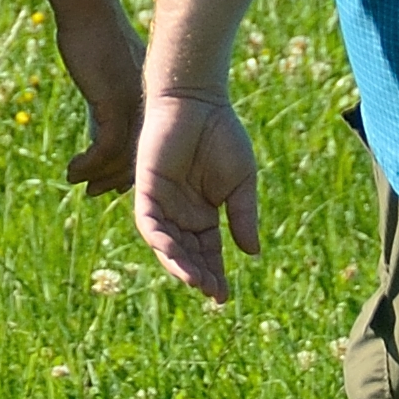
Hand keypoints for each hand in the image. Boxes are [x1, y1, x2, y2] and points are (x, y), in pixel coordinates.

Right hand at [52, 7, 150, 203]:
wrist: (90, 14)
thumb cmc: (92, 42)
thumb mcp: (103, 81)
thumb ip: (104, 107)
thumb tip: (97, 136)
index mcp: (149, 104)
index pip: (145, 149)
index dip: (127, 171)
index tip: (106, 183)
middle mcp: (148, 108)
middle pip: (139, 158)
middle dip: (115, 180)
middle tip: (93, 192)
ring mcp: (134, 107)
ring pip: (123, 158)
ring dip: (98, 176)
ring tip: (78, 181)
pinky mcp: (115, 104)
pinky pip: (106, 148)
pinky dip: (88, 164)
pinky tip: (73, 170)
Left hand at [132, 85, 265, 301]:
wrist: (198, 101)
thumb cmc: (221, 135)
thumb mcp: (241, 182)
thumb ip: (243, 216)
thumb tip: (252, 253)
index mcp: (203, 213)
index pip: (207, 252)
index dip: (215, 274)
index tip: (224, 297)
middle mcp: (180, 213)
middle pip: (187, 253)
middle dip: (198, 274)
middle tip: (211, 292)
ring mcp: (162, 202)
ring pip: (166, 244)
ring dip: (179, 263)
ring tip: (196, 281)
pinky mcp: (146, 189)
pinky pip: (148, 222)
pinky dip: (160, 240)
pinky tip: (174, 255)